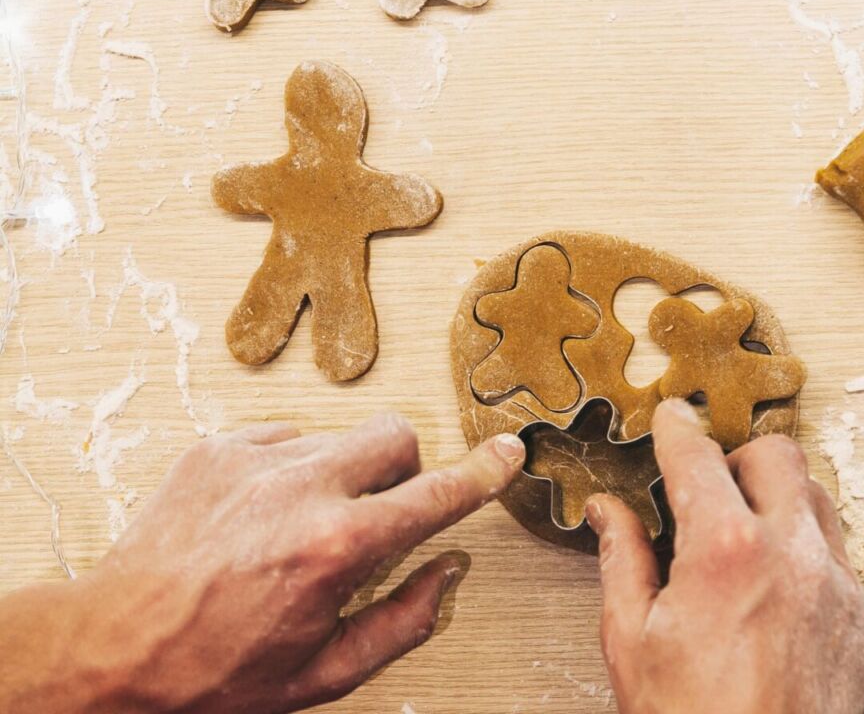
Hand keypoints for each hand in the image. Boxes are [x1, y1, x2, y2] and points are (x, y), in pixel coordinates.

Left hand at [0, 414, 525, 712]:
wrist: (111, 646)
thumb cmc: (214, 670)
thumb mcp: (324, 673)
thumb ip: (404, 621)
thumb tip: (447, 573)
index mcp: (338, 548)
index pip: (437, 495)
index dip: (483, 472)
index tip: (506, 453)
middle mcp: (301, 490)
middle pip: (394, 435)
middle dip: (402, 469)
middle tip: (375, 511)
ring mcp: (255, 461)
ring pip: (338, 436)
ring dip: (339, 474)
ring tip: (296, 525)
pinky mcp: (218, 448)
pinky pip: (284, 436)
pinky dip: (288, 469)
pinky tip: (260, 513)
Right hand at [587, 398, 863, 713]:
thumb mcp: (630, 639)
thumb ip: (622, 558)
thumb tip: (606, 511)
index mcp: (726, 550)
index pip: (698, 457)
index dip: (678, 429)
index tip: (671, 419)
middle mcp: (792, 553)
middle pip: (777, 455)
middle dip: (738, 456)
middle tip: (707, 486)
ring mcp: (836, 584)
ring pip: (816, 498)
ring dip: (777, 497)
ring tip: (740, 533)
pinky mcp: (861, 618)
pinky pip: (838, 553)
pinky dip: (804, 549)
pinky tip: (772, 586)